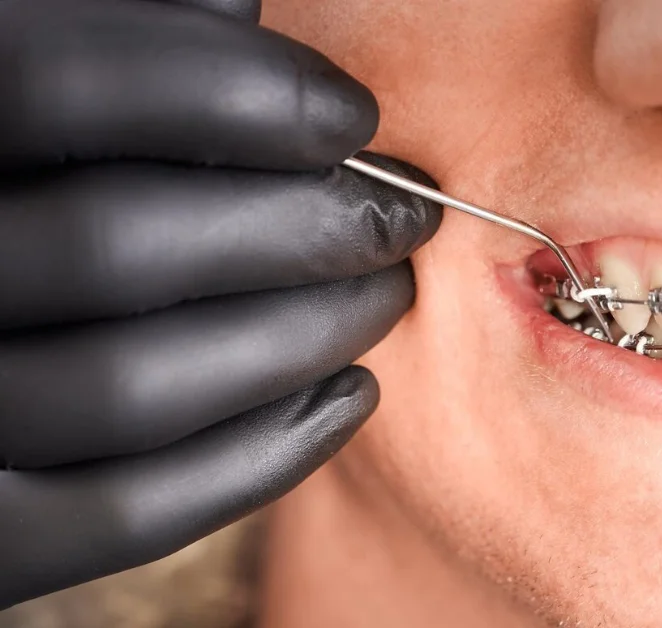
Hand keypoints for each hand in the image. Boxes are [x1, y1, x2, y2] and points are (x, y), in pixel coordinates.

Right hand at [0, 0, 439, 607]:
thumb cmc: (22, 178)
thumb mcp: (28, 55)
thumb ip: (115, 28)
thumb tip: (240, 11)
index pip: (55, 84)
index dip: (229, 90)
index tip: (354, 112)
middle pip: (111, 247)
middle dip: (300, 226)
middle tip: (404, 214)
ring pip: (128, 390)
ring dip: (302, 339)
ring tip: (386, 294)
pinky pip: (121, 514)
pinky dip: (262, 458)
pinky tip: (351, 397)